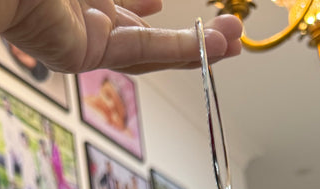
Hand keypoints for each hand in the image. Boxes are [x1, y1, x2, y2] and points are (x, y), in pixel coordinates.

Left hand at [4, 1, 242, 73]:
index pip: (124, 3)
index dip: (146, 6)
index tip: (163, 1)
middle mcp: (85, 11)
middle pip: (143, 30)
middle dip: (183, 34)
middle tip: (224, 33)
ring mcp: (87, 34)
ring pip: (151, 46)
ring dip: (194, 48)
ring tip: (234, 44)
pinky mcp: (88, 52)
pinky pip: (144, 49)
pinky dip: (181, 49)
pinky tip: (215, 48)